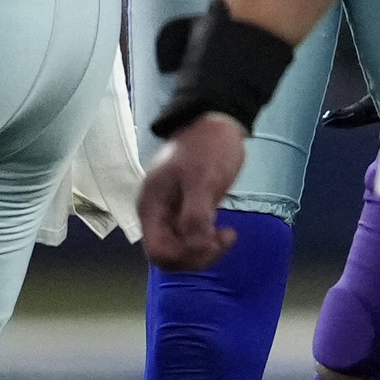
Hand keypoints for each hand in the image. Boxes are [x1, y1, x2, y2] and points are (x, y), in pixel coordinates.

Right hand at [139, 114, 250, 270]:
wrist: (216, 123)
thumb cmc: (208, 148)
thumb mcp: (203, 181)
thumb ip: (195, 216)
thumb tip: (195, 247)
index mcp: (152, 207)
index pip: (158, 252)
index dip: (185, 256)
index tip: (212, 242)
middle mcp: (157, 214)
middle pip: (169, 255)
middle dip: (197, 255)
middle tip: (224, 239)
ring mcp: (170, 212)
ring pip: (182, 249)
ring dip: (204, 250)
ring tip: (227, 234)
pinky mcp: (186, 210)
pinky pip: (191, 237)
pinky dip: (207, 241)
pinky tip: (225, 231)